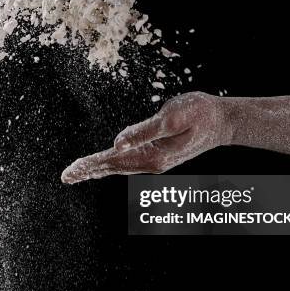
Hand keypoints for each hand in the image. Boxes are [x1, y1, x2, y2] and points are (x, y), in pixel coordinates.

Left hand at [61, 92, 230, 183]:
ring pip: (119, 166)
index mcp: (152, 155)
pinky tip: (104, 164)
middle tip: (66, 176)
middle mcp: (152, 163)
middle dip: (88, 171)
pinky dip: (111, 163)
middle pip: (113, 168)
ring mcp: (155, 160)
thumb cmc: (200, 114)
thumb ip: (143, 131)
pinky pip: (128, 162)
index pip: (113, 161)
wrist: (223, 121)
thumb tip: (116, 143)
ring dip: (97, 168)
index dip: (90, 164)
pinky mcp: (157, 154)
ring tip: (78, 172)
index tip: (71, 171)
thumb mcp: (171, 117)